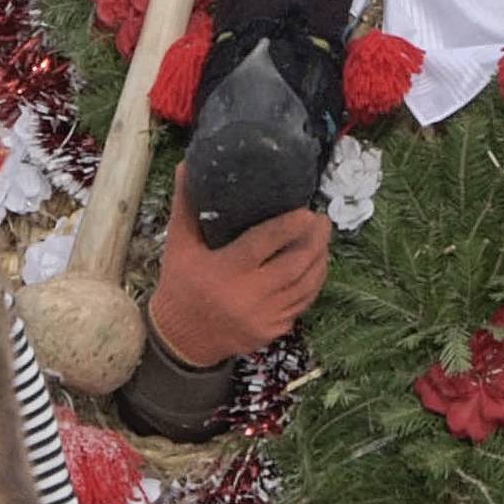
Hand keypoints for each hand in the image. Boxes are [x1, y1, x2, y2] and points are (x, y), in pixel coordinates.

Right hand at [147, 195, 329, 367]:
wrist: (181, 340)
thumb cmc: (180, 285)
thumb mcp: (179, 245)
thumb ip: (186, 206)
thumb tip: (188, 164)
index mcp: (225, 271)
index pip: (264, 244)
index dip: (289, 227)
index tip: (307, 211)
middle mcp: (248, 297)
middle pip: (294, 266)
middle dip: (315, 242)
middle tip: (323, 220)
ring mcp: (264, 317)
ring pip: (304, 286)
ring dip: (319, 262)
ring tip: (324, 240)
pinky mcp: (273, 331)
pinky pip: (301, 304)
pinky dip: (313, 284)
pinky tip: (316, 267)